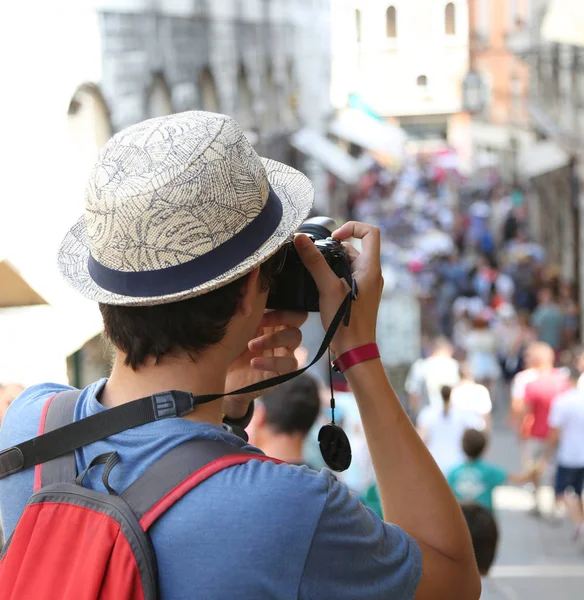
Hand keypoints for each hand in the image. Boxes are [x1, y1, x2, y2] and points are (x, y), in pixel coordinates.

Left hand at [223, 309, 306, 418]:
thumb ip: (243, 313)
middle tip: (258, 323)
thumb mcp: (233, 330)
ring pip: (295, 336)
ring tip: (251, 345)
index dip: (275, 303)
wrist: (220, 379)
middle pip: (299, 316)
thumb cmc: (226, 350)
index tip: (254, 310)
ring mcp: (285, 353)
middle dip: (280, 316)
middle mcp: (281, 334)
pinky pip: (290, 363)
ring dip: (273, 338)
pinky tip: (254, 363)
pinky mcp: (284, 372)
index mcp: (271, 321)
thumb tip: (245, 294)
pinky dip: (271, 362)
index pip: (287, 304)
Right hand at [294, 221, 382, 355]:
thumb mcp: (327, 288)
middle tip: (315, 258)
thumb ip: (315, 261)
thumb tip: (300, 239)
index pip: (370, 232)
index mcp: (371, 268)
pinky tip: (319, 286)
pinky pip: (347, 277)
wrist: (354, 350)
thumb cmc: (346, 322)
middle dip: (334, 249)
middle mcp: (372, 274)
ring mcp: (366, 285)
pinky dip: (333, 276)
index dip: (352, 228)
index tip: (333, 238)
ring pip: (349, 263)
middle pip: (355, 248)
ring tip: (315, 274)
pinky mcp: (359, 295)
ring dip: (331, 264)